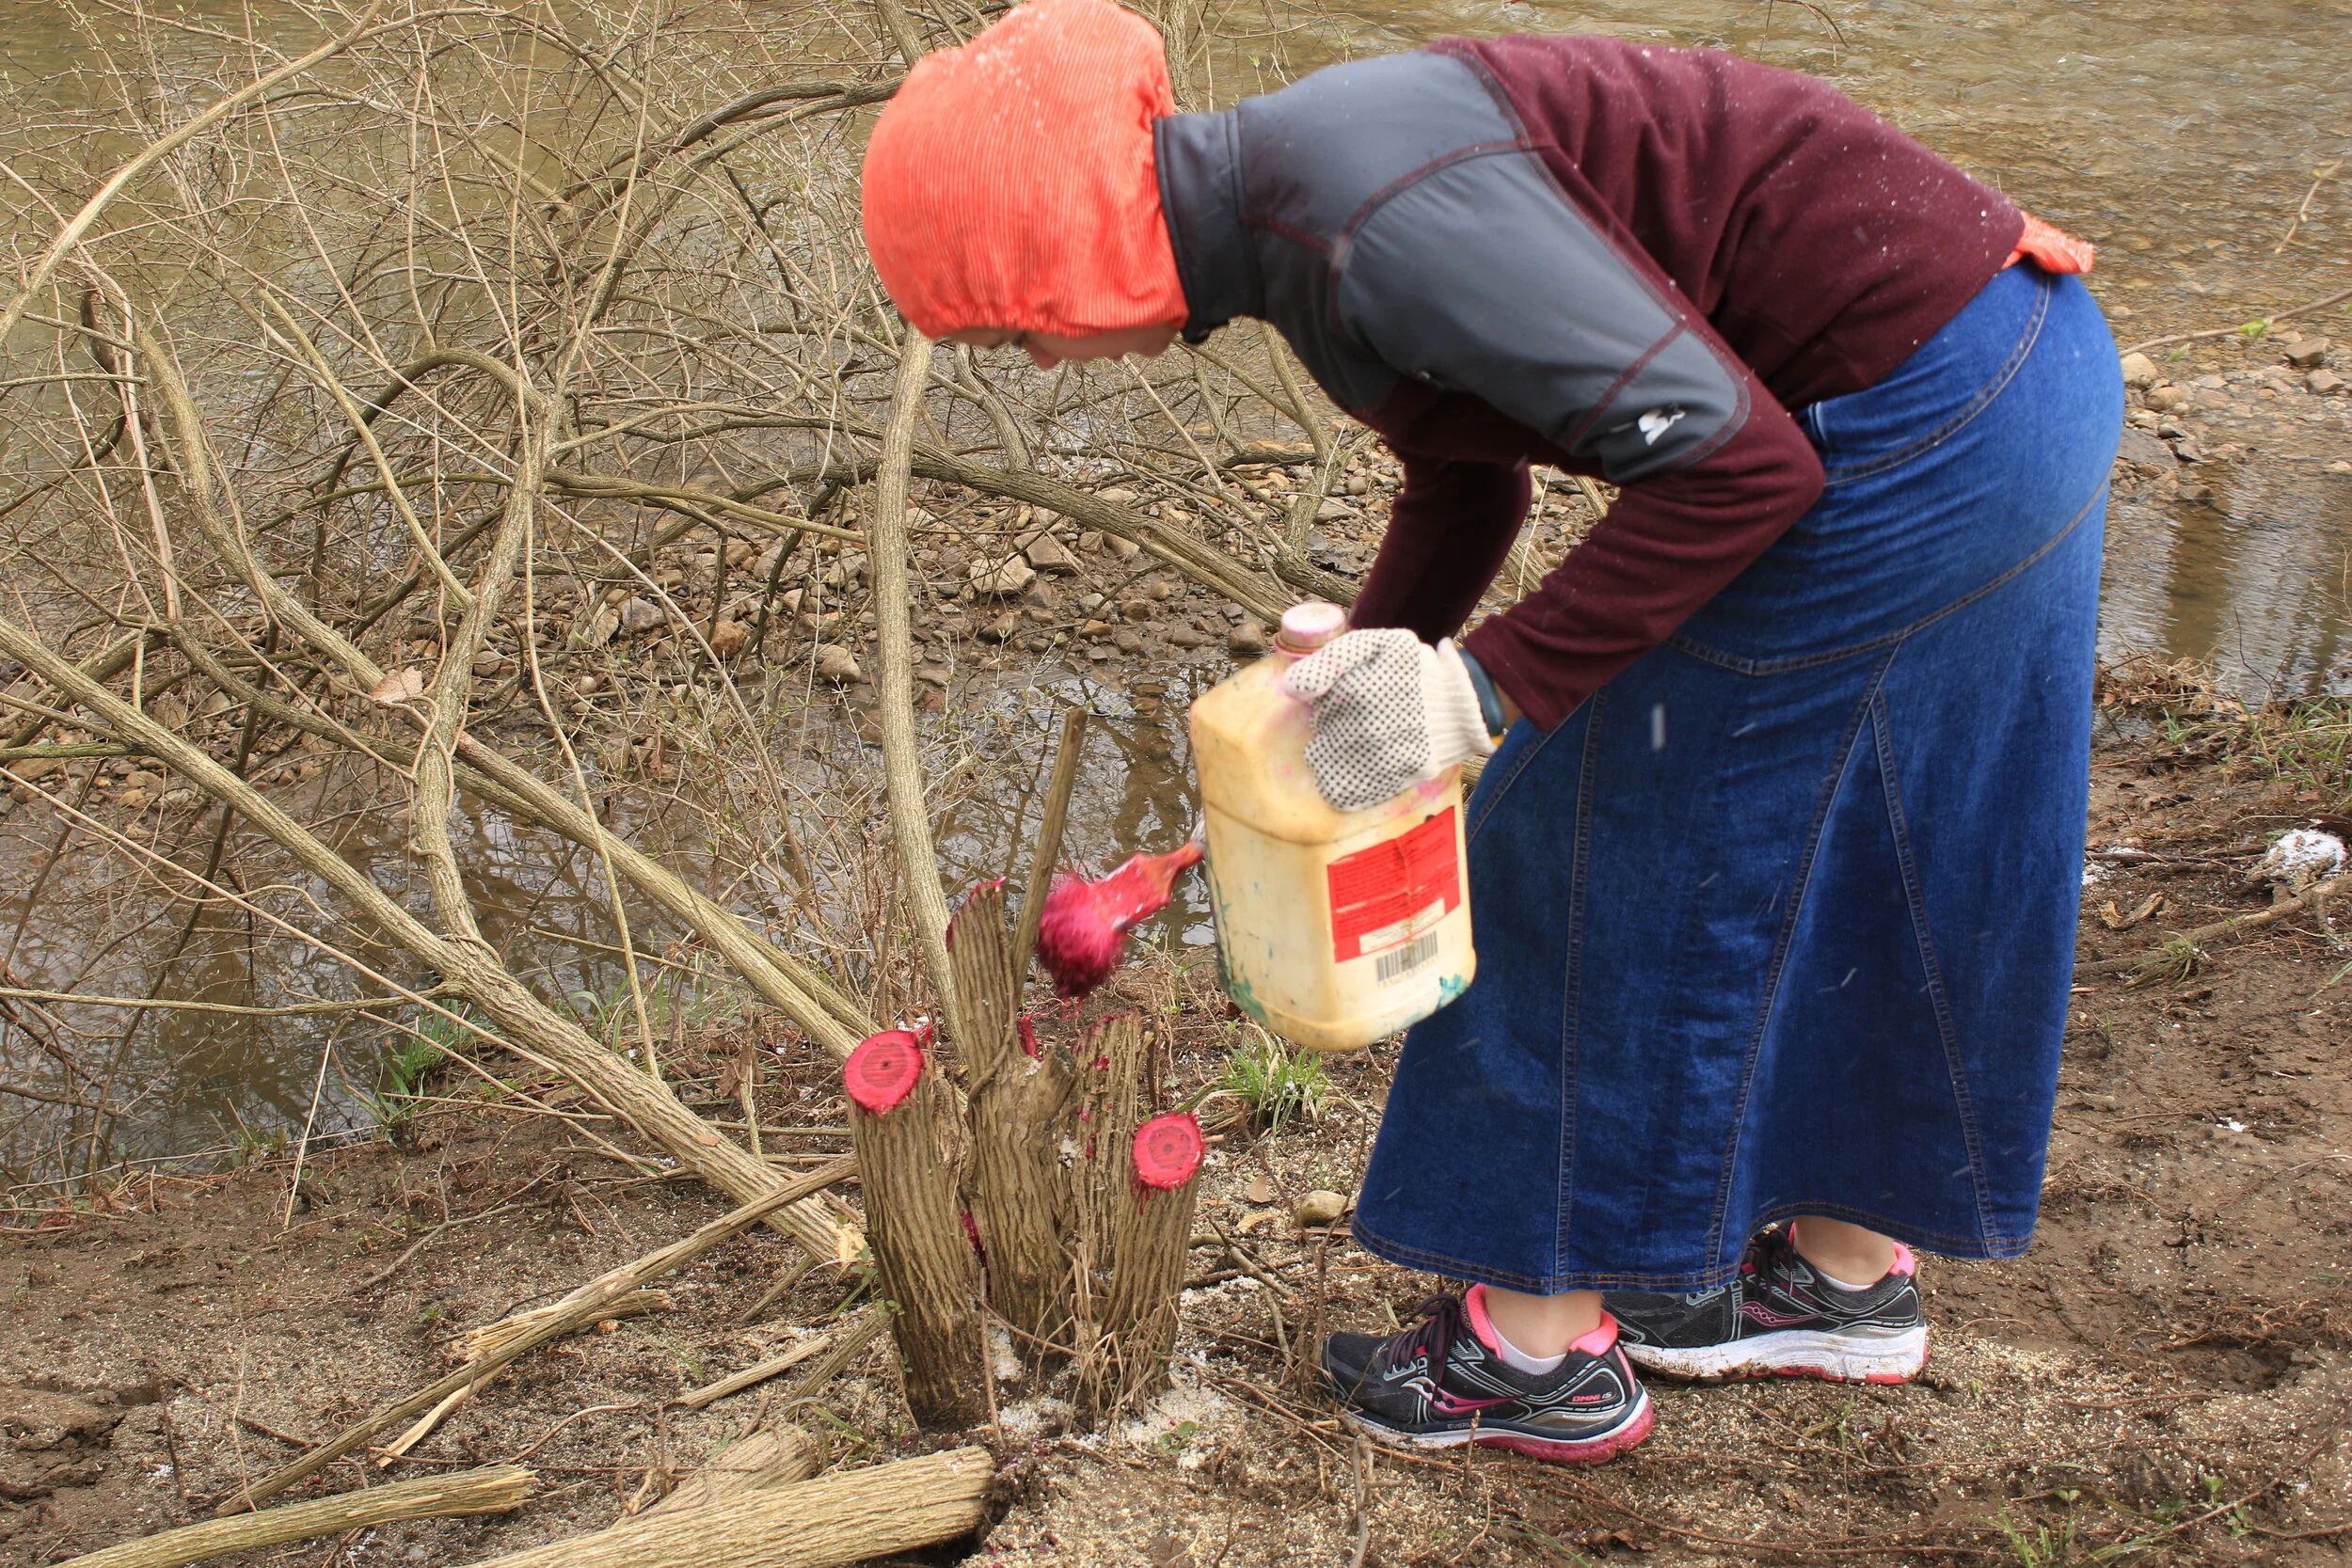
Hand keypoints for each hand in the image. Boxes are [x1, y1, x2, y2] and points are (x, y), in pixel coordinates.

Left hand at [1280, 629, 1494, 810]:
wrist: (1462, 709)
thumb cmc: (1415, 671)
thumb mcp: (1377, 644)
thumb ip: (1330, 658)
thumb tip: (1291, 688)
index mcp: (1357, 692)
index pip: (1312, 701)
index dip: (1330, 693)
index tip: (1355, 689)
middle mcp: (1363, 729)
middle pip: (1318, 730)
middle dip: (1335, 720)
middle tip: (1369, 711)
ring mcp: (1375, 760)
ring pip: (1324, 760)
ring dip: (1338, 748)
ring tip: (1370, 733)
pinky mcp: (1385, 785)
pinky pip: (1341, 791)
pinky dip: (1345, 779)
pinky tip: (1366, 760)